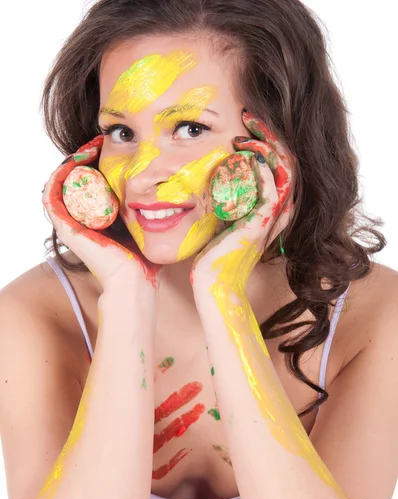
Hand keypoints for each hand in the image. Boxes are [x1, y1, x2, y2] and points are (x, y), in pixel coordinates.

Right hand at [42, 136, 160, 291]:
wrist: (134, 280)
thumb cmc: (144, 259)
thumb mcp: (145, 226)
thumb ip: (150, 212)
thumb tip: (171, 193)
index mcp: (95, 220)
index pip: (90, 184)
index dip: (96, 162)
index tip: (110, 146)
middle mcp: (79, 220)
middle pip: (76, 181)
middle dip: (85, 158)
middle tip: (99, 141)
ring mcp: (69, 222)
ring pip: (62, 183)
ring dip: (74, 161)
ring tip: (91, 145)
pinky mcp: (64, 226)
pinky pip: (54, 192)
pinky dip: (63, 172)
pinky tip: (80, 157)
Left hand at [191, 111, 294, 287]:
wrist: (214, 283)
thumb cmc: (213, 255)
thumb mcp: (223, 220)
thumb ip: (228, 200)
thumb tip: (216, 176)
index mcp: (270, 211)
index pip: (278, 167)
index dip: (267, 142)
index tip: (246, 125)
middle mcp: (276, 213)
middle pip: (287, 163)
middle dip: (270, 136)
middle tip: (250, 116)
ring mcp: (271, 219)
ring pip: (284, 171)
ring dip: (265, 146)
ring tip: (246, 129)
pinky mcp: (260, 225)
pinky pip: (270, 189)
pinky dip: (260, 169)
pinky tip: (245, 154)